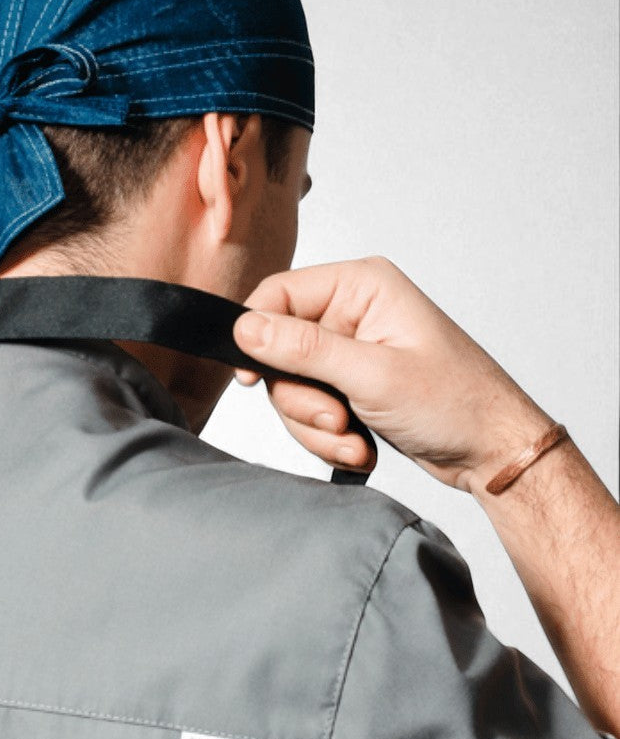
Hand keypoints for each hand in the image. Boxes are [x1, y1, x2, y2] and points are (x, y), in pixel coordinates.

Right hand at [232, 257, 554, 491]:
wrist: (492, 452)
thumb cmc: (457, 404)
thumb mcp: (373, 375)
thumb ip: (304, 349)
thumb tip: (245, 329)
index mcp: (362, 286)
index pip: (278, 294)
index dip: (256, 337)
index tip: (252, 379)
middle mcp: (353, 312)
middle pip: (279, 350)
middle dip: (301, 399)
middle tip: (336, 419)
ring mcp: (351, 352)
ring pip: (291, 387)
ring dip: (316, 426)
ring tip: (355, 441)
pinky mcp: (351, 386)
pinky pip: (310, 410)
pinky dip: (329, 438)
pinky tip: (362, 446)